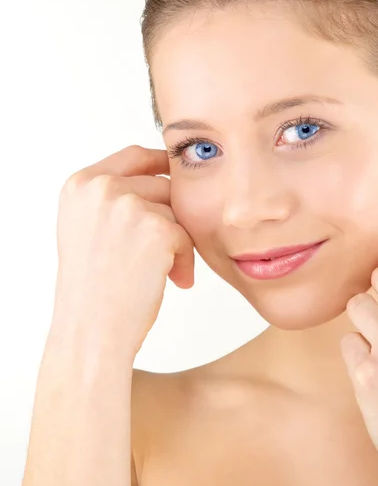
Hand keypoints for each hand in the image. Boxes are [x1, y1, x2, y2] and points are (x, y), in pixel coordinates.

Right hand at [51, 144, 195, 359]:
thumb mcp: (88, 227)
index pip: (133, 156)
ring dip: (179, 241)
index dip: (160, 164)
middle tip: (163, 252)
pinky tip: (174, 280)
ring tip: (164, 271)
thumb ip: (113, 198)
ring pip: (178, 211)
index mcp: (81, 184)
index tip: (176, 175)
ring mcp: (128, 206)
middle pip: (163, 185)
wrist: (92, 329)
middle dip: (171, 218)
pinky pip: (188, 235)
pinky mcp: (157, 229)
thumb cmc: (94, 287)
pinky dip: (186, 260)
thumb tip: (159, 176)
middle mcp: (101, 188)